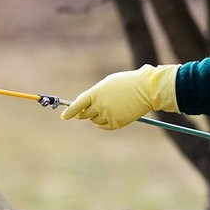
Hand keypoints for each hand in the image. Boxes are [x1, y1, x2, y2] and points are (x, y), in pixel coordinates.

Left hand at [60, 64, 179, 129]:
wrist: (146, 89)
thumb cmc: (126, 83)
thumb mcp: (107, 84)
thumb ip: (95, 94)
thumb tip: (85, 106)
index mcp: (96, 93)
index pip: (78, 105)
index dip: (69, 111)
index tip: (64, 117)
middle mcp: (99, 105)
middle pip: (84, 114)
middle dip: (84, 113)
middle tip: (89, 110)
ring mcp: (107, 115)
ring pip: (94, 120)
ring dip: (96, 116)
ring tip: (108, 107)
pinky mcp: (116, 123)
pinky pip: (104, 126)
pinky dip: (104, 123)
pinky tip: (111, 115)